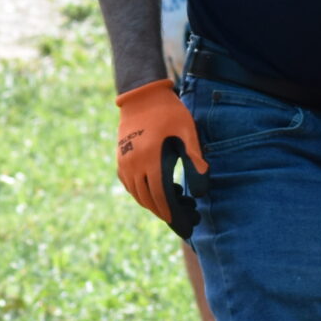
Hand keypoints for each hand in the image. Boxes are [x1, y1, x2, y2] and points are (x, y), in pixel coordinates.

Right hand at [116, 80, 206, 239]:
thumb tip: (199, 191)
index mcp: (151, 158)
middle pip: (147, 198)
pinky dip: (141, 193)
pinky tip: (155, 191)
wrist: (142, 98)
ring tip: (171, 205)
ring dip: (152, 203)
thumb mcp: (188, 133)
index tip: (181, 222)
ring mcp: (124, 163)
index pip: (160, 194)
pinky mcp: (120, 161)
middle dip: (163, 211)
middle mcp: (133, 164)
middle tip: (180, 218)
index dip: (171, 211)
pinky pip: (130, 185)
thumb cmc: (170, 113)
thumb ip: (195, 161)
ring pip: (137, 194)